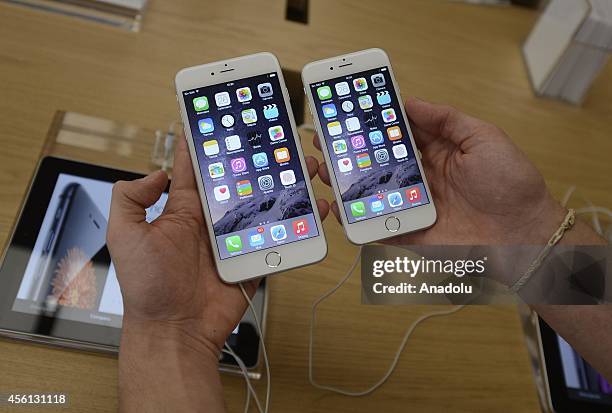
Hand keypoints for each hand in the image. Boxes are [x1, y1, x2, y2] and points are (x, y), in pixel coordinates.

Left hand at [107, 135, 328, 352]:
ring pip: (265, 202)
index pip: (197, 167)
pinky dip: (300, 221)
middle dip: (258, 158)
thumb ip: (130, 199)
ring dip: (285, 184)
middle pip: (241, 180)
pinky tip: (315, 206)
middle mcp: (212, 219)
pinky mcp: (255, 256)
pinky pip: (280, 234)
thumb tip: (158, 172)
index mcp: (183, 210)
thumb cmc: (148, 287)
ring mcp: (236, 237)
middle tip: (279, 136)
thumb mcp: (124, 236)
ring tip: (305, 164)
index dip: (207, 142)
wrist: (176, 330)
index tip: (220, 117)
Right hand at [316, 97, 565, 247]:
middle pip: (381, 164)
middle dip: (354, 153)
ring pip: (373, 193)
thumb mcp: (484, 138)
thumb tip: (411, 102)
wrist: (524, 235)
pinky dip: (358, 221)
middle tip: (327, 141)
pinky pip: (379, 227)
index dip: (376, 124)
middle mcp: (422, 178)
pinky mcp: (412, 233)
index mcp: (438, 153)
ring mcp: (415, 206)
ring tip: (327, 171)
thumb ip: (447, 120)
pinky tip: (340, 209)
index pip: (400, 134)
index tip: (352, 112)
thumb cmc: (511, 184)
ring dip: (349, 183)